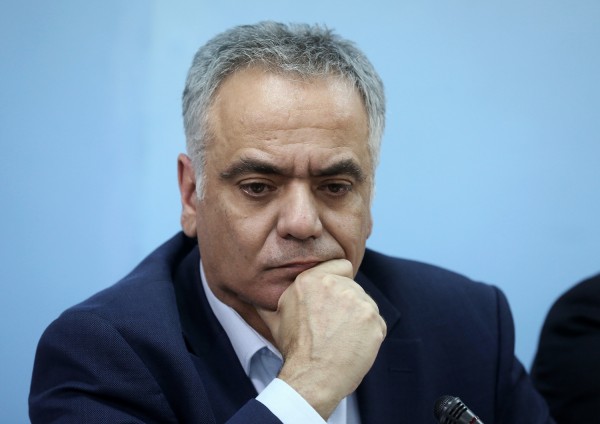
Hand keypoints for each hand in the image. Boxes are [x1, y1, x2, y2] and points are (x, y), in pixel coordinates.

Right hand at [257, 259, 385, 418]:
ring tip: (342, 338)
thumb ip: (268, 299)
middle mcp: (337, 285)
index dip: (338, 282)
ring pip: (366, 304)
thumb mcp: (274, 318)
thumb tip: (247, 292)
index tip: (332, 300)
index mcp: (311, 279)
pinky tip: (354, 346)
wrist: (313, 377)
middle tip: (333, 326)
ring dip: (358, 318)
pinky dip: (369, 334)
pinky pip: (377, 322)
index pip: (340, 266)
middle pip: (353, 287)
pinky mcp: (374, 320)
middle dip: (346, 304)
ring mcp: (359, 302)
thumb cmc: (294, 349)